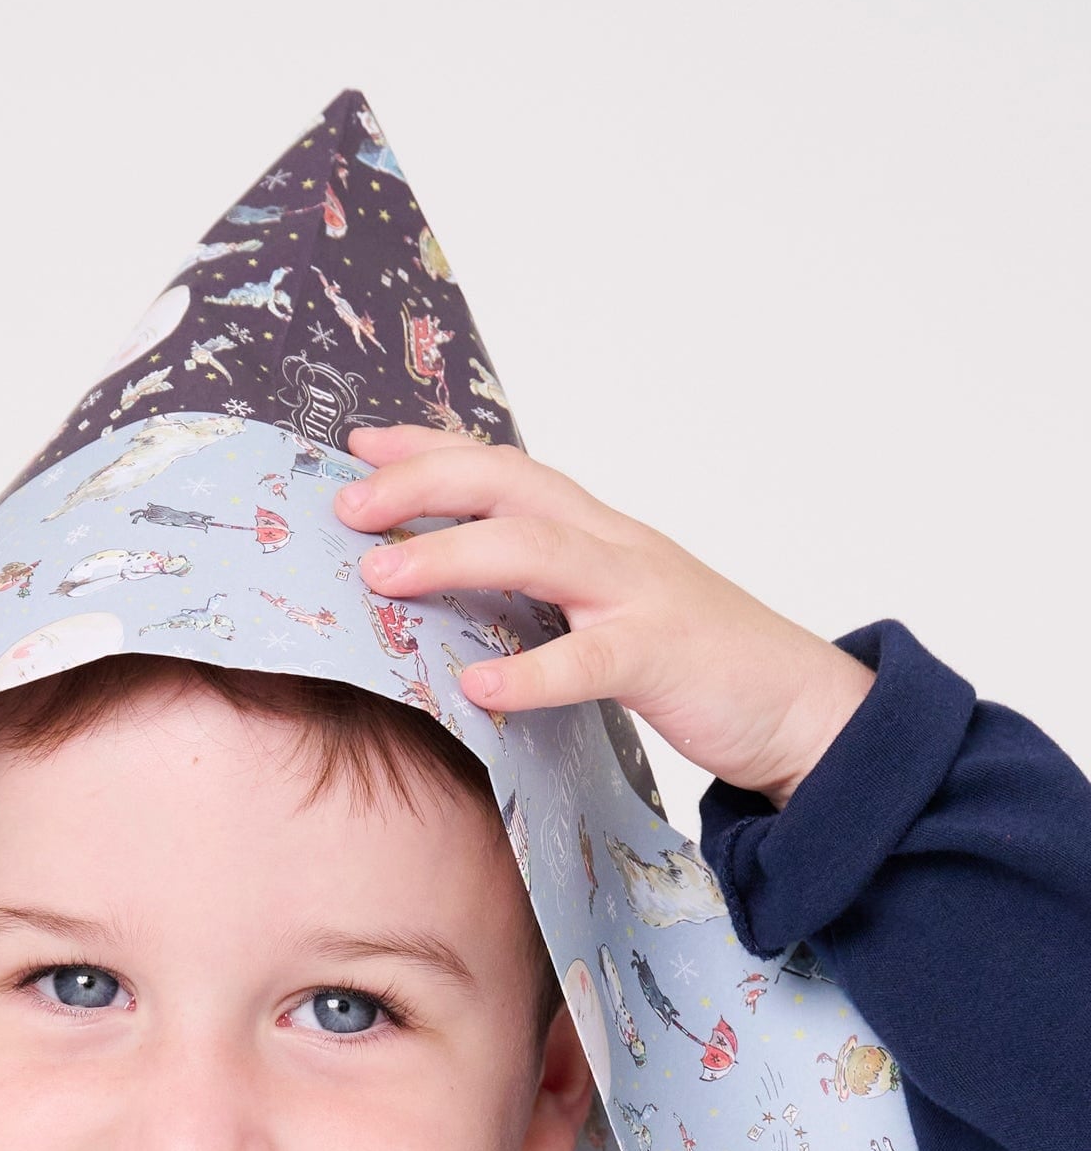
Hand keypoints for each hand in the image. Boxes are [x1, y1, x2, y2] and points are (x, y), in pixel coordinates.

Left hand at [338, 425, 873, 806]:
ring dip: (452, 556)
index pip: (503, 469)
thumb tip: (452, 614)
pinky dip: (532, 672)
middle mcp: (615, 545)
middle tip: (346, 506)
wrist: (804, 706)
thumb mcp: (608, 616)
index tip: (357, 445)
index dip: (430, 449)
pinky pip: (589, 660)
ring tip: (381, 577)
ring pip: (537, 553)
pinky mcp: (664, 656)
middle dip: (421, 485)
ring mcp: (642, 595)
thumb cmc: (698, 666)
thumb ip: (543, 602)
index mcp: (598, 533)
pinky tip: (478, 688)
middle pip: (509, 487)